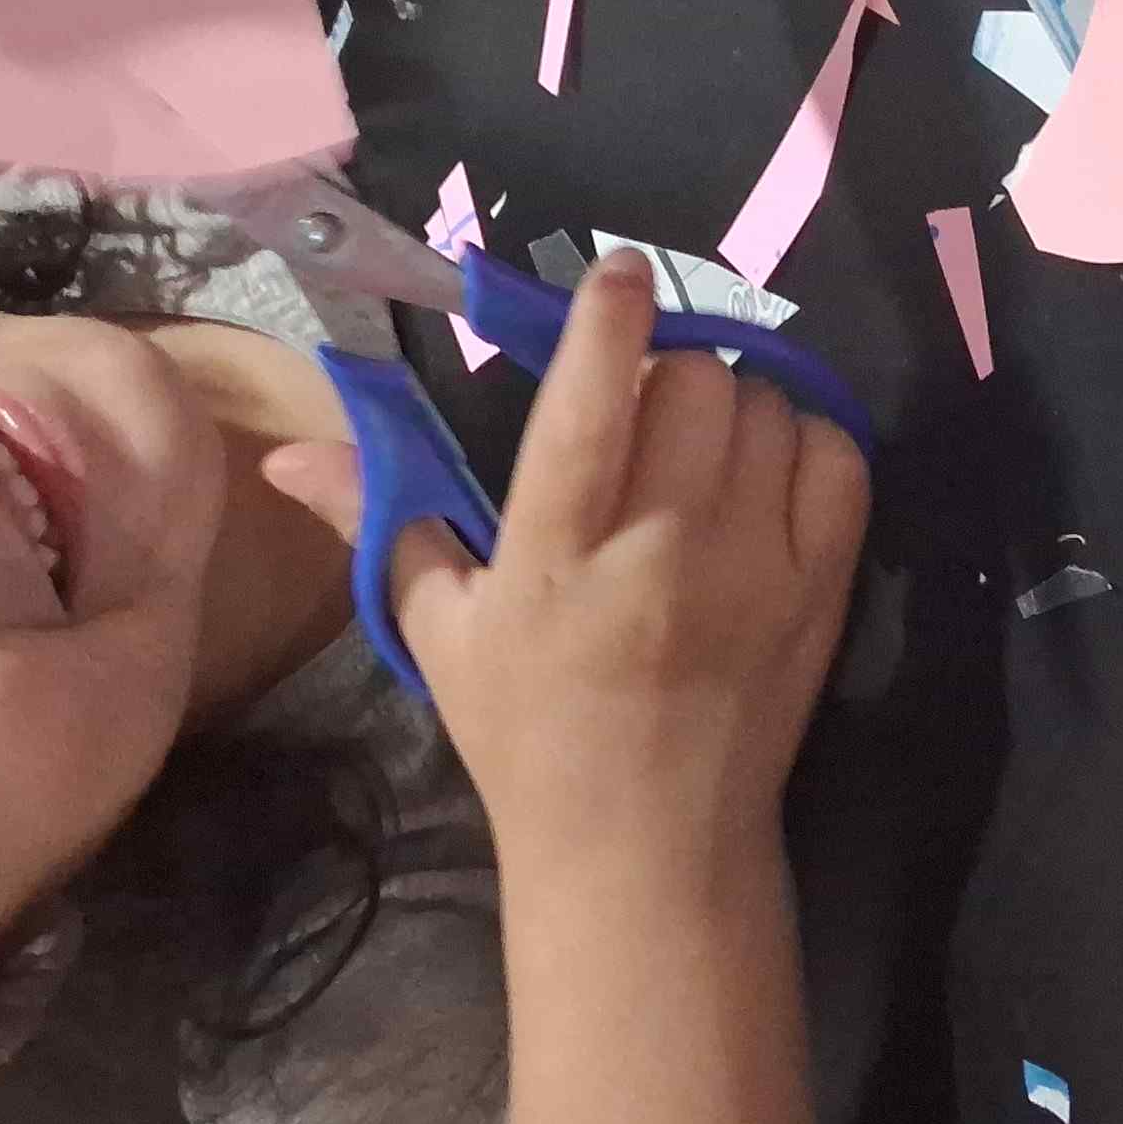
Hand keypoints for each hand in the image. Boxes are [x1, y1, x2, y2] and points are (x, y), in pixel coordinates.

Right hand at [267, 250, 869, 878]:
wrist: (648, 848)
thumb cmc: (529, 736)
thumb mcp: (437, 633)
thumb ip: (380, 519)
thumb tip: (286, 452)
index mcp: (557, 559)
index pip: (593, 404)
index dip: (608, 320)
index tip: (617, 275)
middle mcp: (663, 552)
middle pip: (694, 385)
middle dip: (666, 372)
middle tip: (642, 408)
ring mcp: (755, 569)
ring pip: (767, 408)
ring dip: (731, 404)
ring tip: (697, 447)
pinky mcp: (821, 590)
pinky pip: (836, 458)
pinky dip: (803, 442)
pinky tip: (761, 473)